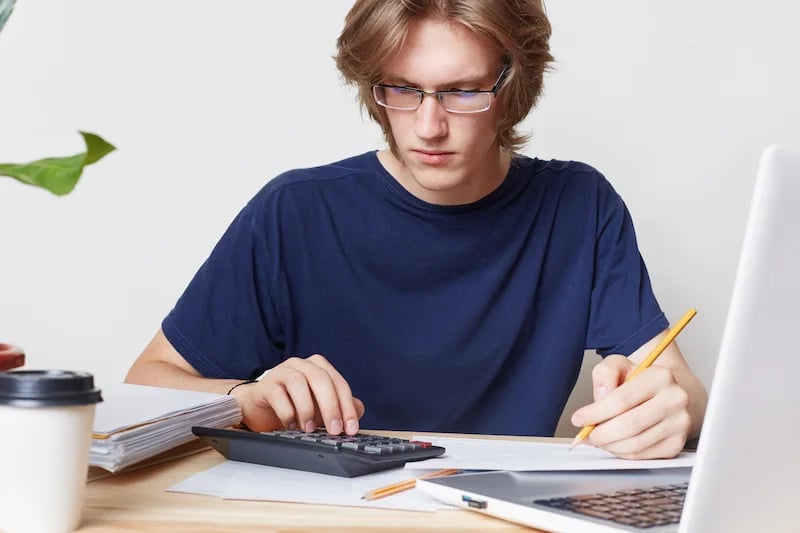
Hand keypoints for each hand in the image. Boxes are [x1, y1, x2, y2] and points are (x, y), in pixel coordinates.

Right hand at [229, 354, 364, 434]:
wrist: (261, 408)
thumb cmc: (294, 405)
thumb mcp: (321, 408)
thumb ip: (341, 406)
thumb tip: (359, 411)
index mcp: (318, 367)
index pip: (339, 383)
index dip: (347, 407)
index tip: (351, 428)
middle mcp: (301, 365)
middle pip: (320, 379)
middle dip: (330, 406)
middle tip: (334, 430)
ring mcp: (282, 372)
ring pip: (298, 382)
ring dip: (307, 408)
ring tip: (309, 429)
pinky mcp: (265, 385)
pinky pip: (277, 394)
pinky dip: (287, 412)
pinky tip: (290, 424)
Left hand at [570, 355, 690, 458]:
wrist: (667, 395)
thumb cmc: (640, 381)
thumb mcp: (619, 365)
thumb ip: (605, 373)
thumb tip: (601, 396)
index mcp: (660, 377)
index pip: (621, 400)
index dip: (595, 413)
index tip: (579, 419)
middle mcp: (675, 400)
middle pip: (629, 425)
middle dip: (601, 434)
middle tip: (587, 435)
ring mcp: (679, 424)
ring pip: (636, 444)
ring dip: (610, 445)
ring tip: (598, 439)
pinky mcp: (677, 443)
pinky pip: (643, 455)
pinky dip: (623, 453)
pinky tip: (614, 444)